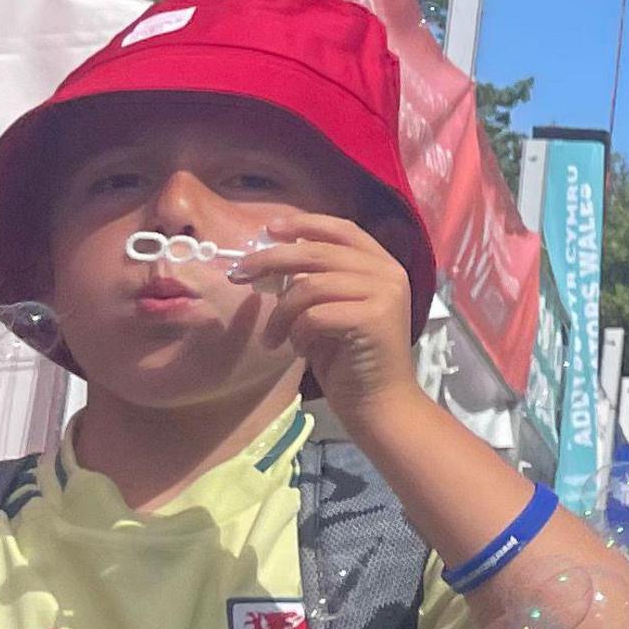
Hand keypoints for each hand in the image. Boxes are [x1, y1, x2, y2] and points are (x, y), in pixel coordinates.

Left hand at [237, 211, 424, 419]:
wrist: (380, 403)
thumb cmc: (351, 359)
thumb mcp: (332, 310)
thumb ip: (318, 281)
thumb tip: (274, 259)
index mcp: (382, 265)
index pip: (342, 229)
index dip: (304, 224)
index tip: (269, 230)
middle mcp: (388, 273)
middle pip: (317, 252)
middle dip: (271, 260)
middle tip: (240, 276)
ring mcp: (385, 294)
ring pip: (310, 286)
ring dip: (280, 313)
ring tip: (273, 337)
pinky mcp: (374, 319)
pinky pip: (315, 315)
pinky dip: (297, 333)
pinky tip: (298, 350)